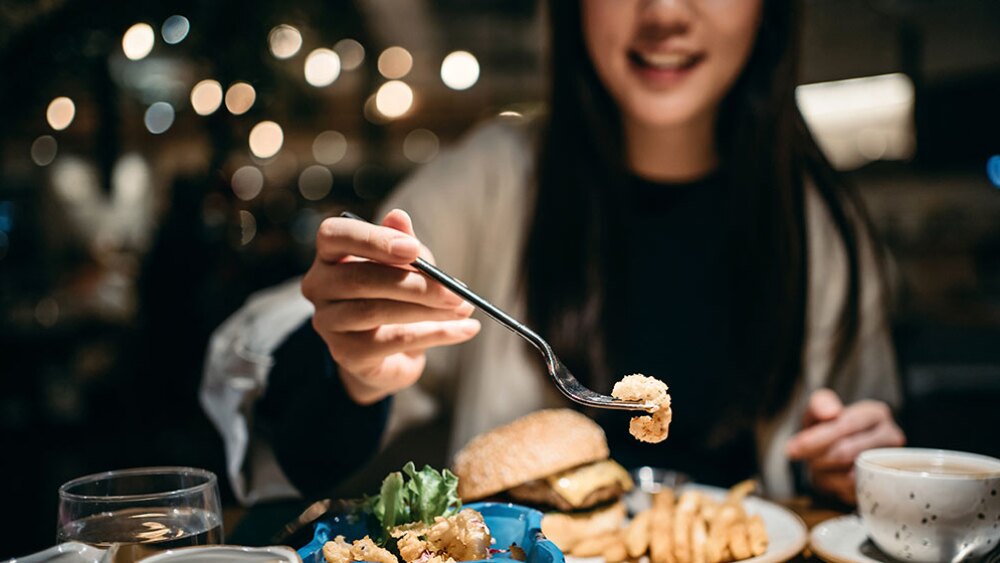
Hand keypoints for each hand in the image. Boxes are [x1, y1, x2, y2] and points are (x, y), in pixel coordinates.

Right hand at [301, 209, 480, 404]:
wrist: (393, 350)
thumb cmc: (397, 295)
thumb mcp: (407, 264)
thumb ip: (403, 242)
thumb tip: (399, 217)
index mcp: (330, 254)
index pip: (334, 235)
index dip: (372, 239)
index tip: (413, 249)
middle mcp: (319, 286)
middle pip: (359, 278)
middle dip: (414, 284)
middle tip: (454, 291)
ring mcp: (328, 323)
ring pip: (375, 312)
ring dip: (427, 310)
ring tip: (463, 309)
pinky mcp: (346, 353)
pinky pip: (392, 341)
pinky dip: (434, 334)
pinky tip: (464, 329)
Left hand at [786, 388, 904, 503]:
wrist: (838, 450)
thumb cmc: (829, 427)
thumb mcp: (819, 410)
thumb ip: (820, 404)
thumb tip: (831, 412)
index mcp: (876, 413)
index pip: (845, 425)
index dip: (816, 438)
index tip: (792, 449)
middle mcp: (891, 437)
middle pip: (846, 452)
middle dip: (817, 457)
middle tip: (806, 459)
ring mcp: (891, 463)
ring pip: (848, 475)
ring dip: (824, 473)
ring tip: (818, 466)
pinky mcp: (884, 486)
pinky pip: (852, 492)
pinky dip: (833, 486)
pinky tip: (829, 476)